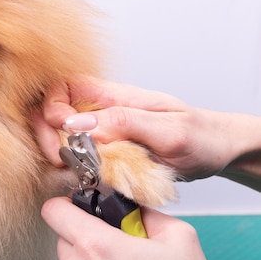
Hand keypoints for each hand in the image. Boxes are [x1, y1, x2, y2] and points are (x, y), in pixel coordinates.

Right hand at [32, 76, 260, 182]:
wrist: (215, 151)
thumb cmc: (198, 135)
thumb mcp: (168, 130)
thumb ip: (124, 121)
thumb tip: (78, 122)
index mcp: (111, 94)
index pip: (62, 85)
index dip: (52, 105)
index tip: (63, 129)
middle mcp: (99, 109)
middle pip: (50, 108)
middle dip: (45, 132)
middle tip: (58, 157)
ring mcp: (99, 130)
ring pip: (57, 131)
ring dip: (54, 149)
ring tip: (69, 168)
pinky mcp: (102, 150)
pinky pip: (72, 152)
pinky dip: (67, 164)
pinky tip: (77, 174)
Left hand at [41, 197, 206, 259]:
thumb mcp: (178, 238)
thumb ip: (145, 211)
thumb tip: (127, 204)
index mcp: (98, 247)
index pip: (53, 210)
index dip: (68, 205)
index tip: (83, 207)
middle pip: (63, 237)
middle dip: (84, 234)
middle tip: (115, 243)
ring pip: (69, 259)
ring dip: (89, 257)